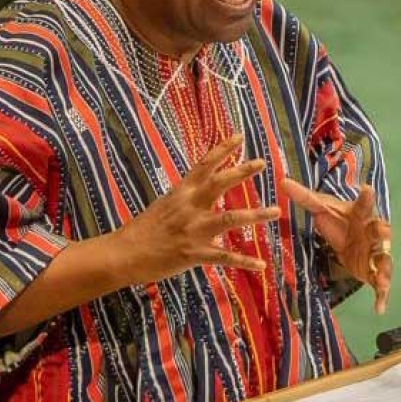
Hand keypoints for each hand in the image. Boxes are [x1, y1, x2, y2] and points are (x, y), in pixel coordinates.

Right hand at [107, 134, 279, 283]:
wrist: (124, 254)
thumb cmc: (143, 230)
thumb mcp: (165, 205)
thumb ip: (187, 200)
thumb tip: (203, 195)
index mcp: (181, 193)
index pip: (204, 165)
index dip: (222, 149)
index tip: (239, 136)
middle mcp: (189, 207)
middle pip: (219, 183)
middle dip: (242, 171)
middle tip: (262, 163)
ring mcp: (193, 230)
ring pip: (230, 218)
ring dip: (256, 215)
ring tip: (276, 212)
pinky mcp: (195, 253)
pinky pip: (225, 257)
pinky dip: (245, 261)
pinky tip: (262, 265)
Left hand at [280, 178, 391, 314]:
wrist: (352, 243)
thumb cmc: (340, 223)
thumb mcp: (322, 210)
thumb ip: (305, 198)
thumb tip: (282, 182)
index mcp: (359, 216)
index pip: (362, 205)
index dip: (365, 198)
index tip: (367, 188)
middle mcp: (371, 233)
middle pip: (379, 231)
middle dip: (382, 231)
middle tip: (384, 230)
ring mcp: (375, 253)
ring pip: (384, 260)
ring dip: (384, 268)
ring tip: (383, 279)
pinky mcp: (375, 272)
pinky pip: (381, 285)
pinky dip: (382, 297)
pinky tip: (380, 309)